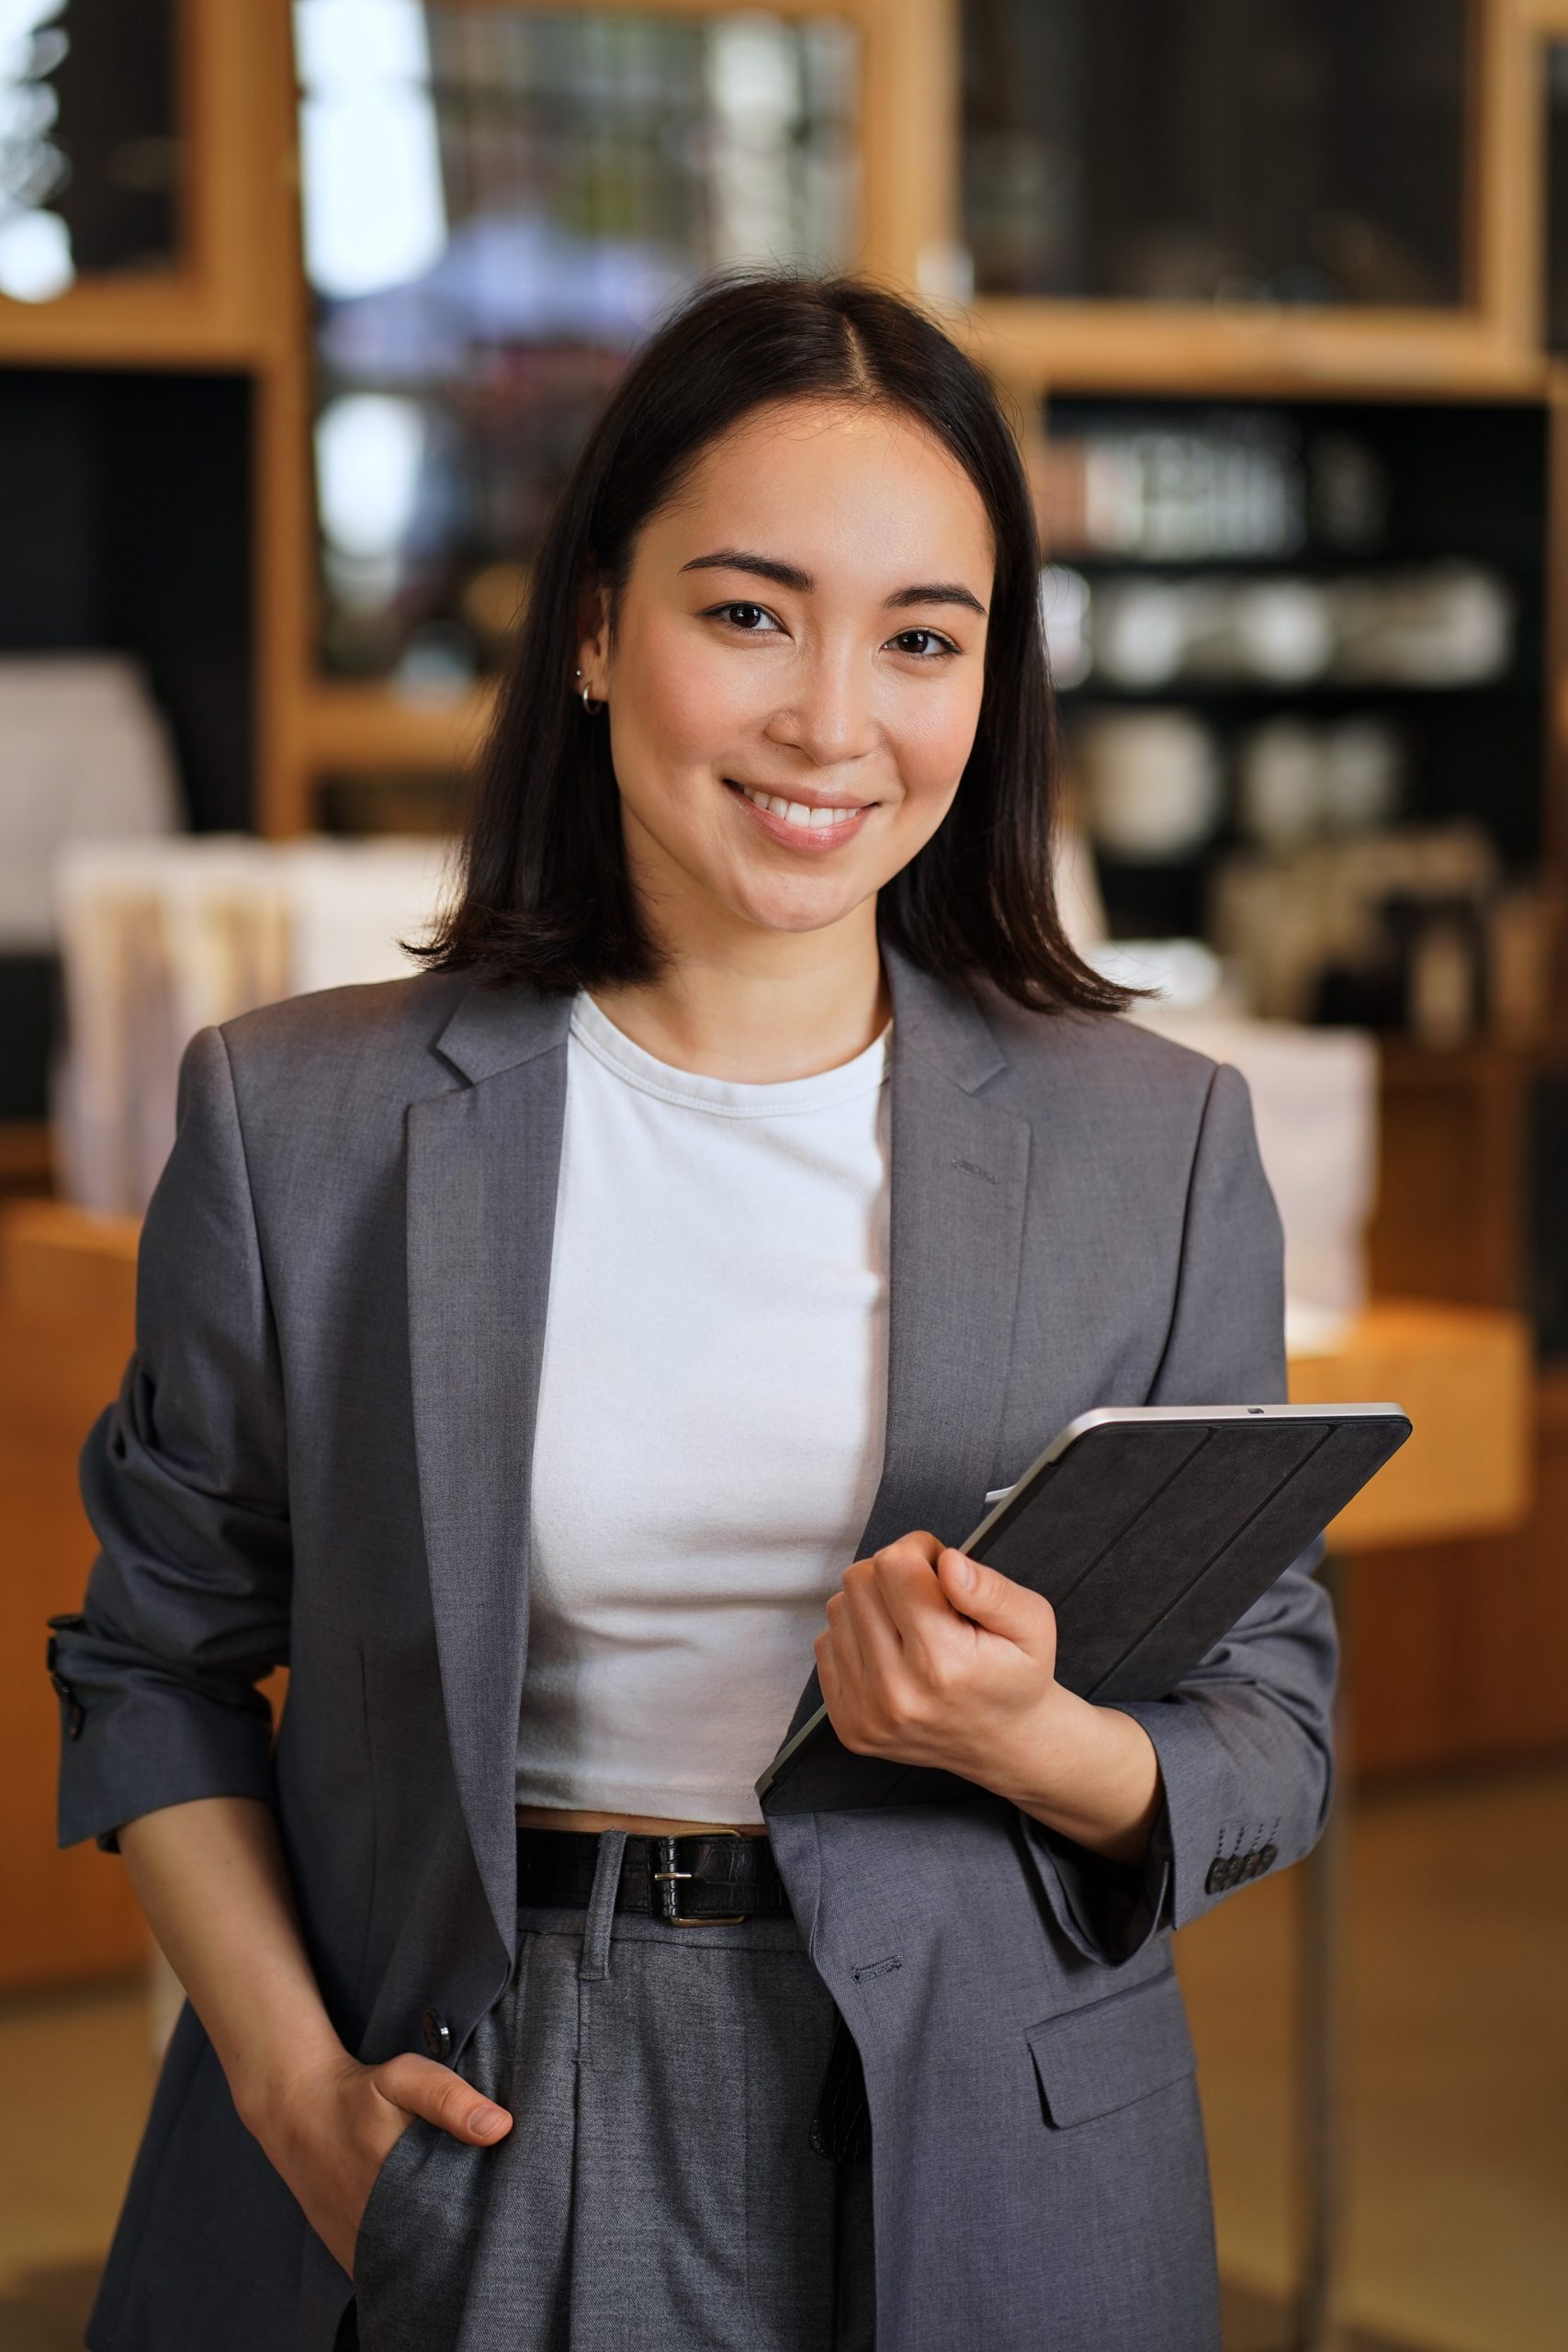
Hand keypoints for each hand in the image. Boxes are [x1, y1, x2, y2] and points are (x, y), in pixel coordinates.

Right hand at [246, 2048, 512, 2276]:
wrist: (300, 2115)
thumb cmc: (360, 2096)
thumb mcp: (404, 2079)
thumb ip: (450, 2099)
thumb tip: (500, 2127)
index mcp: (402, 2186)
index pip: (466, 2219)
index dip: (489, 2210)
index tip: (503, 2194)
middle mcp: (382, 2229)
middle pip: (445, 2245)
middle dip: (467, 2230)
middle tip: (479, 2202)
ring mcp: (365, 2250)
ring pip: (420, 2264)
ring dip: (440, 2248)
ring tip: (453, 2218)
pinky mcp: (354, 2259)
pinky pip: (394, 2271)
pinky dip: (413, 2259)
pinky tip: (425, 2233)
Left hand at [814, 1531, 1161, 1863]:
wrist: (1004, 1743)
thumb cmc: (1017, 1676)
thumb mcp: (1032, 1624)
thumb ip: (990, 1589)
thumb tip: (947, 1561)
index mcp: (943, 1662)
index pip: (892, 1566)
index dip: (917, 1552)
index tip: (938, 1569)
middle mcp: (897, 1691)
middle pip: (859, 1581)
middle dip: (892, 1574)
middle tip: (926, 1596)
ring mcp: (866, 1712)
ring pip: (838, 1608)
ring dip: (871, 1605)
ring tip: (910, 1626)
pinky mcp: (847, 1724)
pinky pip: (825, 1645)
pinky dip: (855, 1637)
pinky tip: (890, 1651)